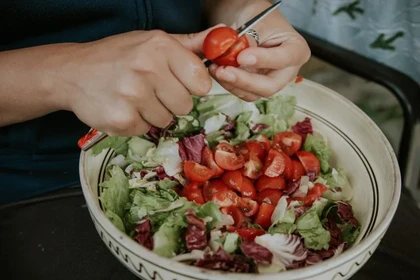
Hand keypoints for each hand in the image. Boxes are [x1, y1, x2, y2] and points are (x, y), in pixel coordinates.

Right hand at [54, 28, 214, 135]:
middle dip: (171, 101)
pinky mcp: (121, 119)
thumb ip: (189, 44)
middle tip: (149, 89)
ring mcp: (133, 95)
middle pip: (186, 106)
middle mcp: (148, 68)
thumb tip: (222, 37)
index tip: (178, 83)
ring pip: (166, 120)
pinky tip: (122, 107)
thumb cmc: (119, 56)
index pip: (202, 82)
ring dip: (153, 113)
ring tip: (133, 97)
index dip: (191, 86)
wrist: (72, 73)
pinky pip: (145, 130)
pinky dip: (136, 123)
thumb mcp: (152, 42)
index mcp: (161, 46)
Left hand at [208, 2, 310, 101]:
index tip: (242, 57)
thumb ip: (250, 39)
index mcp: (296, 50)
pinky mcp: (255, 86)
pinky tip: (217, 71)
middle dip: (244, 81)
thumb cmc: (260, 19)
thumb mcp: (257, 22)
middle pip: (269, 86)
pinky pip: (242, 91)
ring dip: (232, 83)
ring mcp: (270, 81)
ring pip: (253, 93)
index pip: (284, 59)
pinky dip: (227, 83)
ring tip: (216, 68)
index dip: (263, 60)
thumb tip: (238, 55)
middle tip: (224, 71)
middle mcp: (287, 71)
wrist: (251, 23)